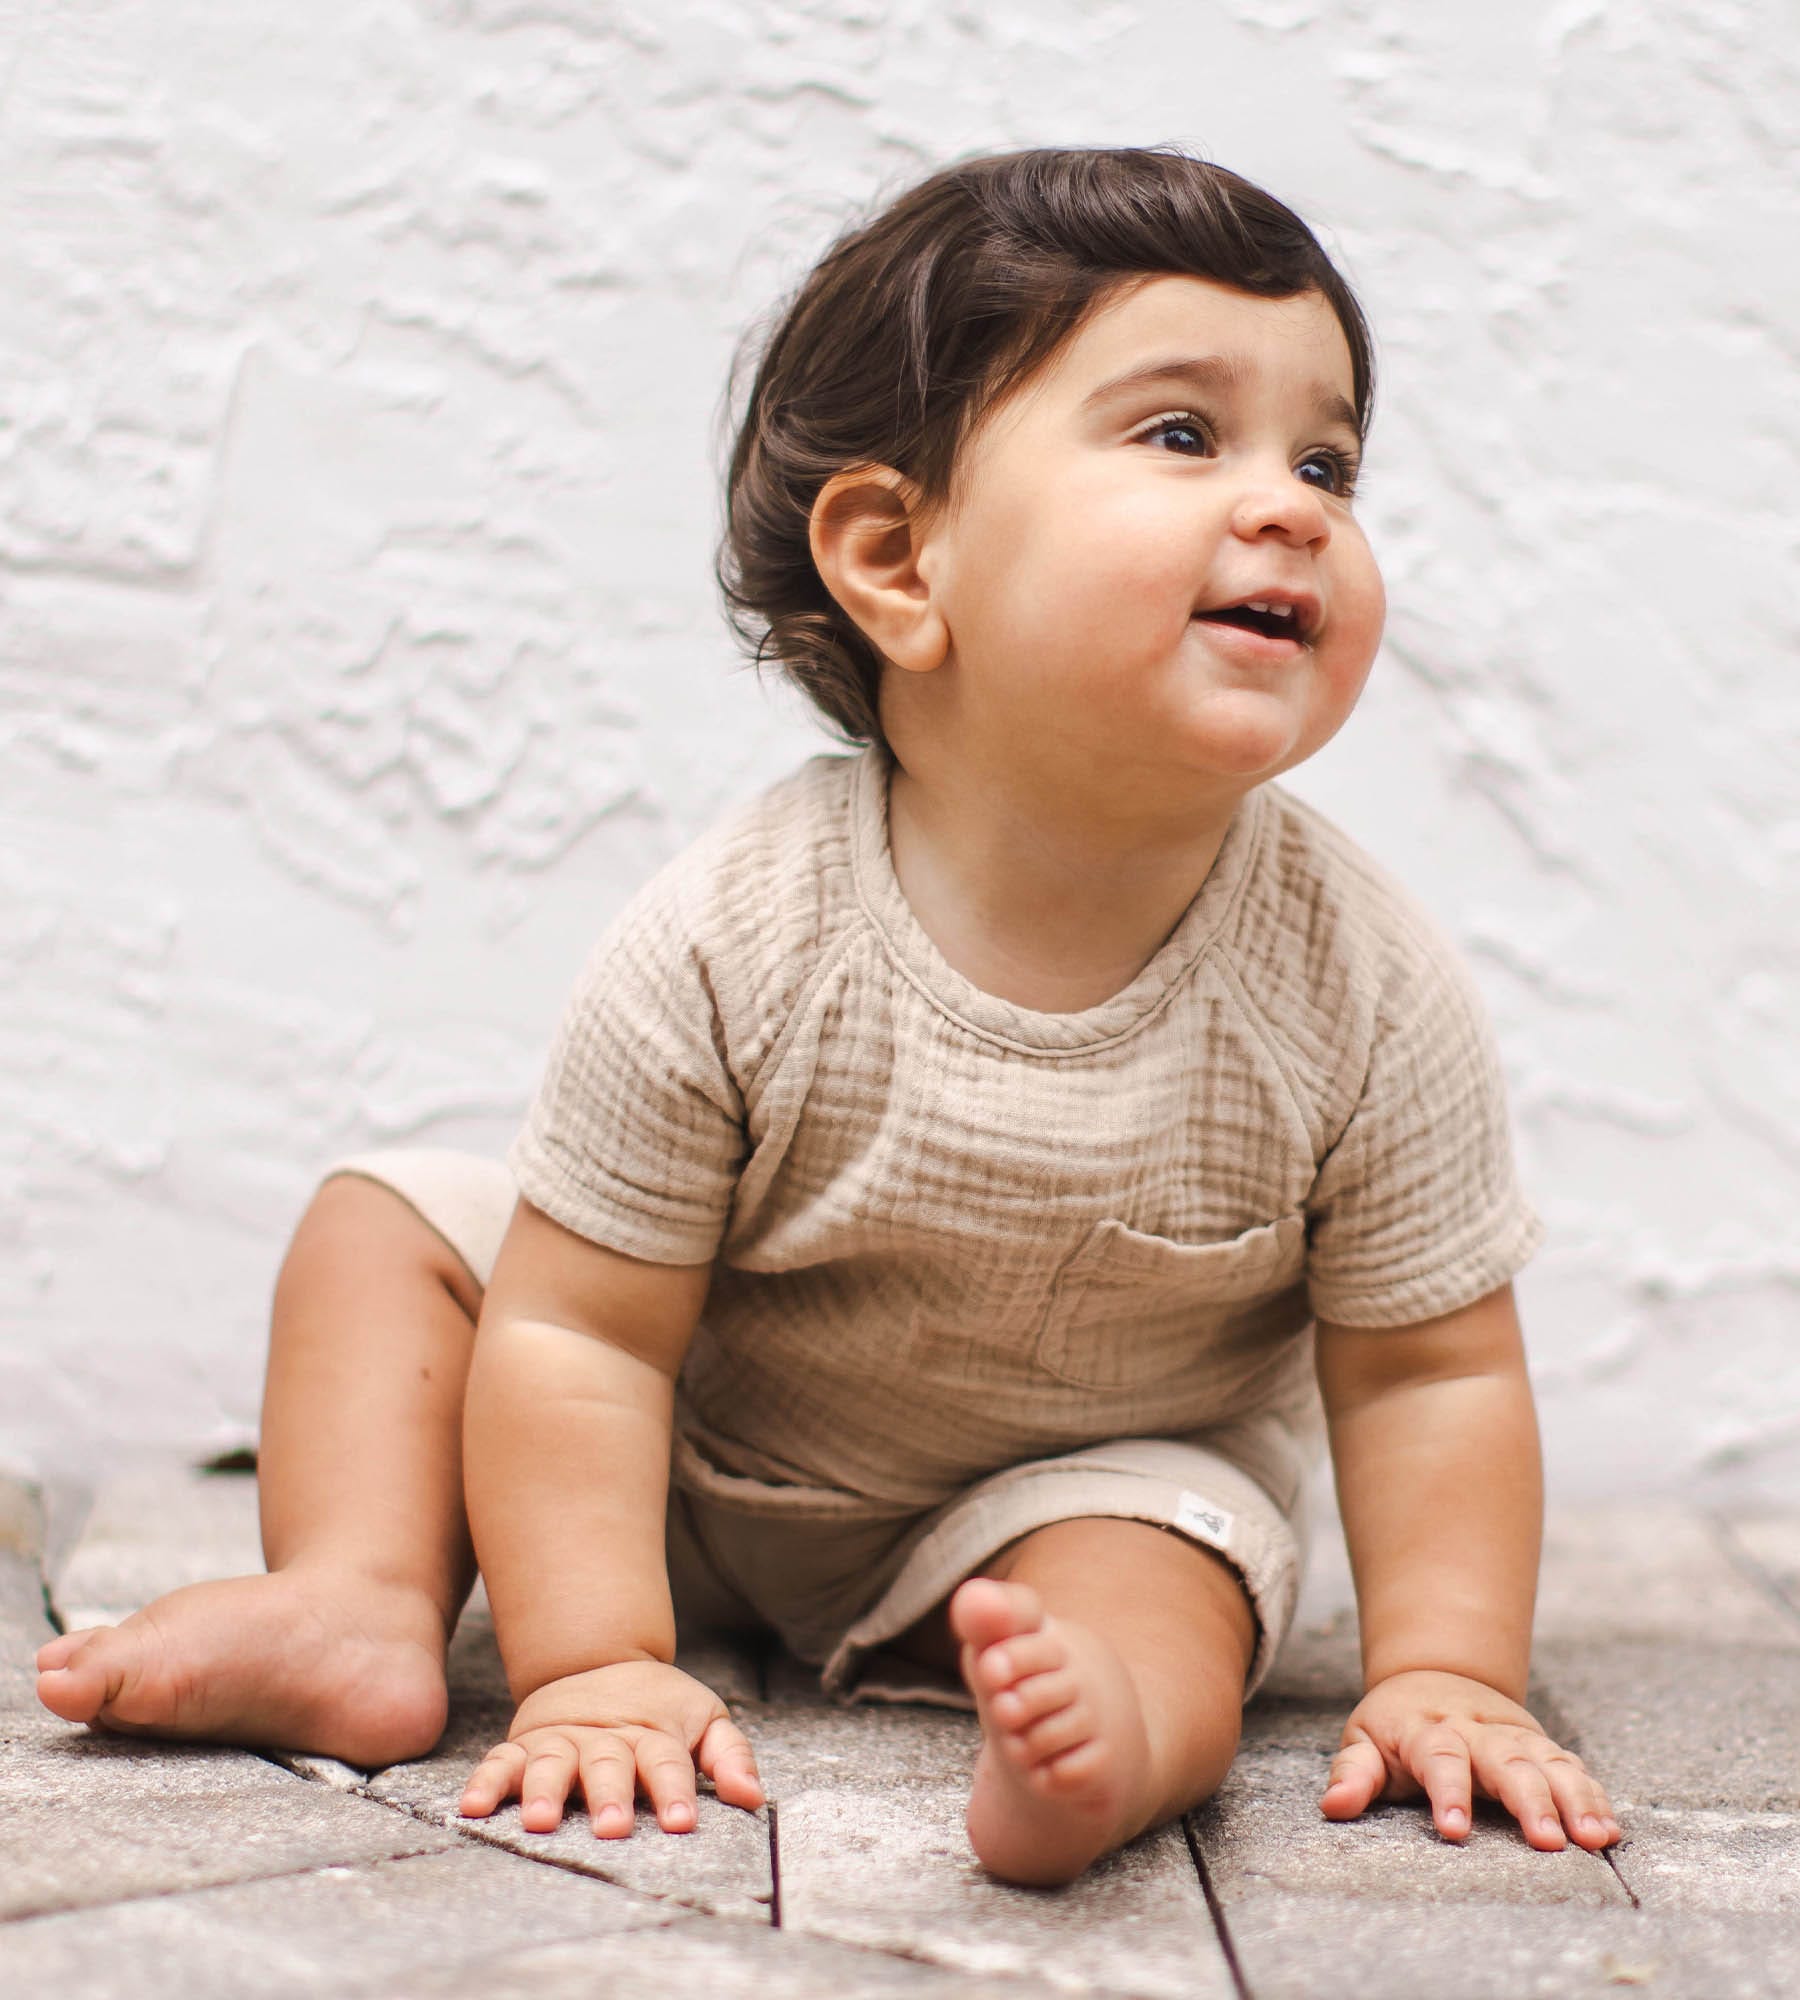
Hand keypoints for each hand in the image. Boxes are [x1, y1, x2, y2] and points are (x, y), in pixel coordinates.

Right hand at [458, 1659, 763, 1838]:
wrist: (600, 1662)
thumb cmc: (659, 1709)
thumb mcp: (704, 1719)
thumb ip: (729, 1756)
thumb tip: (752, 1797)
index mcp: (652, 1736)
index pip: (668, 1764)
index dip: (676, 1792)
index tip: (682, 1824)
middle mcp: (605, 1741)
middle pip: (609, 1766)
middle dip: (610, 1797)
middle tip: (612, 1828)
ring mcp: (563, 1741)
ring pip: (553, 1764)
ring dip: (547, 1791)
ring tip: (542, 1821)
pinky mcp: (526, 1745)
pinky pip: (502, 1761)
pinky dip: (487, 1781)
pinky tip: (474, 1808)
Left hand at [1320, 1669, 1619, 1851]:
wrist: (1437, 1676)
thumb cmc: (1397, 1727)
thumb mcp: (1365, 1742)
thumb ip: (1353, 1774)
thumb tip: (1332, 1806)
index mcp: (1429, 1731)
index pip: (1439, 1759)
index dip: (1447, 1793)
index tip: (1454, 1831)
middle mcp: (1478, 1733)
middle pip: (1507, 1762)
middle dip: (1529, 1801)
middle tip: (1548, 1842)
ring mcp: (1515, 1738)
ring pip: (1549, 1764)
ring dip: (1573, 1799)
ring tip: (1592, 1839)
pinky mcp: (1542, 1748)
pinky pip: (1573, 1769)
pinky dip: (1593, 1796)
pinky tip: (1608, 1830)